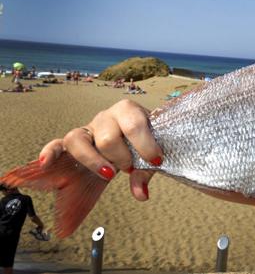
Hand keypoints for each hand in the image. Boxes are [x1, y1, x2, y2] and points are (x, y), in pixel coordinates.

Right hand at [38, 99, 161, 200]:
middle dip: (121, 157)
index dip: (145, 145)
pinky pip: (57, 143)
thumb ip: (146, 173)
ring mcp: (88, 128)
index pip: (134, 125)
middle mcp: (105, 116)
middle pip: (107, 138)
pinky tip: (46, 163)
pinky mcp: (74, 141)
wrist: (132, 138)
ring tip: (108, 173)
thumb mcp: (149, 155)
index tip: (156, 160)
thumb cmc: (142, 143)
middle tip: (129, 166)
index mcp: (128, 111)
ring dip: (94, 161)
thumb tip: (141, 194)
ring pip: (78, 140)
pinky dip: (50, 152)